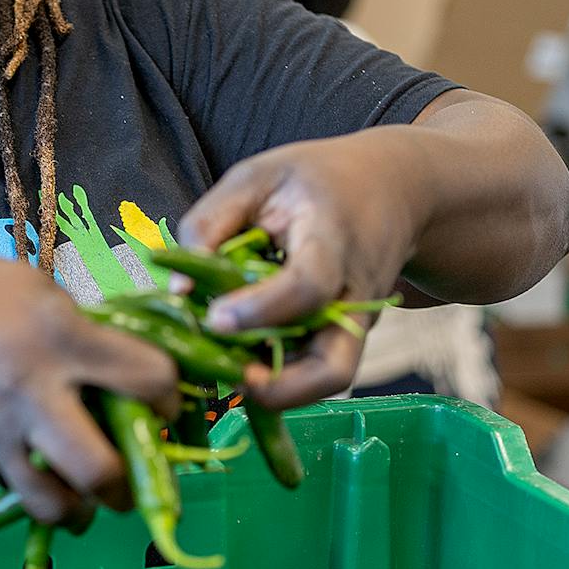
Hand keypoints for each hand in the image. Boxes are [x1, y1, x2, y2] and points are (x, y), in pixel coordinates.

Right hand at [0, 247, 180, 525]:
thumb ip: (84, 334)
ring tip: (82, 497)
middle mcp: (33, 389)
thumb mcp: (37, 292)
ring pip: (55, 506)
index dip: (169, 399)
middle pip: (102, 470)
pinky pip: (14, 487)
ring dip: (79, 510)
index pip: (148, 380)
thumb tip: (129, 378)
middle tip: (127, 482)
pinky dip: (31, 486)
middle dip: (126, 489)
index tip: (163, 406)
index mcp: (62, 336)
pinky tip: (30, 461)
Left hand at [176, 132, 424, 408]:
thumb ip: (208, 225)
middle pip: (334, 367)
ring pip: (328, 379)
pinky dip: (282, 375)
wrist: (391, 188)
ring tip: (230, 372)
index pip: (307, 287)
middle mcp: (355, 293)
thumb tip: (177, 292)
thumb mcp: (255, 178)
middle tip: (229, 379)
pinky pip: (317, 369)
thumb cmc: (314, 181)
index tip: (214, 319)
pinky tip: (244, 357)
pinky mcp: (348, 335)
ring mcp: (357, 321)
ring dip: (278, 390)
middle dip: (280, 389)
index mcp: (331, 239)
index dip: (260, 310)